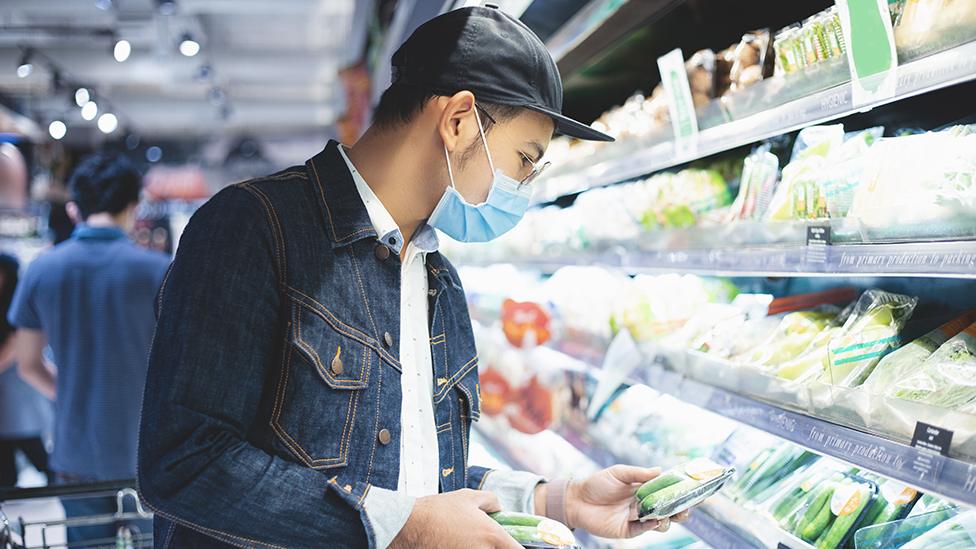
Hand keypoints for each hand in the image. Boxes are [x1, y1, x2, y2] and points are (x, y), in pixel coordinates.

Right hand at [390, 489, 520, 548]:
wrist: (410, 526)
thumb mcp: (468, 496)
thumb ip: (491, 501)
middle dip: (497, 548)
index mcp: (492, 535)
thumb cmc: (439, 510)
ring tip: (467, 539)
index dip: (517, 547)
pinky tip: (457, 542)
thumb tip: (499, 508)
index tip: (512, 544)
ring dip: (480, 548)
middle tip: (487, 539)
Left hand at [561, 465, 690, 537]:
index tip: (694, 490)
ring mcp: (636, 518)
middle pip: (668, 509)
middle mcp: (642, 504)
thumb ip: (639, 473)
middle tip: (687, 507)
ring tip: (668, 513)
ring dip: (667, 518)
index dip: (680, 492)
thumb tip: (660, 470)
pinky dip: (651, 525)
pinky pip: (644, 529)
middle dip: (680, 509)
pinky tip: (654, 520)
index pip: (666, 491)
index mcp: (642, 489)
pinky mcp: (628, 530)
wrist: (577, 500)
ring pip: (660, 522)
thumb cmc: (596, 483)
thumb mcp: (618, 473)